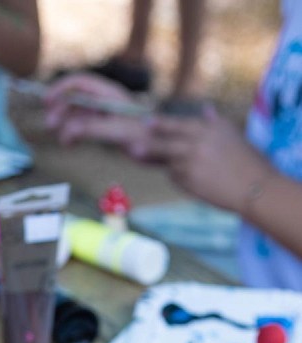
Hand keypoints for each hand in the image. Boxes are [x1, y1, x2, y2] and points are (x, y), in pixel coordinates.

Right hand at [44, 72, 151, 148]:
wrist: (160, 149)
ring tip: (62, 141)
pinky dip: (74, 133)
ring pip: (77, 114)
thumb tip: (68, 130)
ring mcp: (104, 114)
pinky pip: (83, 126)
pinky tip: (70, 144)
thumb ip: (92, 129)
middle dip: (60, 110)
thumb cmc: (142, 136)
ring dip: (66, 124)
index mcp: (108, 94)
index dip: (61, 88)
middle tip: (50, 126)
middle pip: (75, 98)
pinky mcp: (105, 127)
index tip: (47, 101)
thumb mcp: (116, 131)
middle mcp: (105, 101)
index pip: (79, 83)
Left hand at [133, 109, 272, 211]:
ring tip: (178, 168)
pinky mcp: (188, 179)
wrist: (255, 188)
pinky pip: (176, 177)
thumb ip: (215, 123)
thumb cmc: (248, 162)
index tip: (147, 123)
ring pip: (170, 162)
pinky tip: (198, 183)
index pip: (179, 124)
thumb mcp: (233, 135)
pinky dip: (181, 179)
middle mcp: (198, 141)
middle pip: (165, 142)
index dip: (161, 124)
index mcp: (209, 127)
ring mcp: (191, 160)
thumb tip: (206, 109)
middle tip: (132, 148)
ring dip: (169, 166)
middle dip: (148, 146)